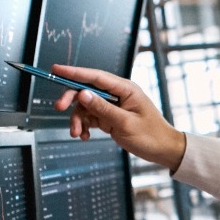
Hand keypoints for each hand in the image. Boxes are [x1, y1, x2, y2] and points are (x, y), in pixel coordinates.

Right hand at [52, 64, 185, 170]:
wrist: (163, 150)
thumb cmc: (151, 135)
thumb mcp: (125, 123)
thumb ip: (103, 108)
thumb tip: (82, 94)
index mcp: (125, 89)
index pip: (95, 76)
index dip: (74, 72)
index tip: (56, 69)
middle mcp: (118, 94)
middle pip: (87, 89)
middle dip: (71, 98)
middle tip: (58, 108)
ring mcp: (113, 105)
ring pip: (86, 106)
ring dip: (78, 119)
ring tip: (77, 133)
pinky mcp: (110, 117)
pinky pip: (90, 117)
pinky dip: (84, 125)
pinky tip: (84, 135)